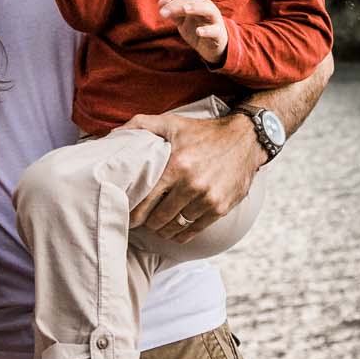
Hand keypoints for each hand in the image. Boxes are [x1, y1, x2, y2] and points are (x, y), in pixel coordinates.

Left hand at [126, 111, 260, 241]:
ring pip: (176, 226)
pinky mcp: (220, 208)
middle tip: (140, 223)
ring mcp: (207, 198)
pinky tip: (174, 233)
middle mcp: (191, 184)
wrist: (246, 139)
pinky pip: (195, 230)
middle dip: (147, 223)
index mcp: (176, 165)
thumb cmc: (203, 132)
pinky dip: (182, 235)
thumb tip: (114, 135)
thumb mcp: (172, 122)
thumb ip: (141, 125)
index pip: (145, 200)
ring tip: (156, 227)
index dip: (133, 212)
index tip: (127, 216)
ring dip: (163, 230)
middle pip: (159, 217)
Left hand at [159, 0, 227, 63]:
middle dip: (179, 6)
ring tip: (184, 10)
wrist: (212, 47)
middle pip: (194, 2)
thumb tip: (161, 1)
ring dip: (196, 8)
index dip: (172, 4)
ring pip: (208, 10)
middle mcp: (208, 8)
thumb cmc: (197, 29)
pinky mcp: (218, 33)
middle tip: (166, 12)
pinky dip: (206, 30)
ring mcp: (215, 19)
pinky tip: (198, 31)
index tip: (162, 13)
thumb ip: (173, 12)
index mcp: (199, 3)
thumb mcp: (183, 21)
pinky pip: (214, 30)